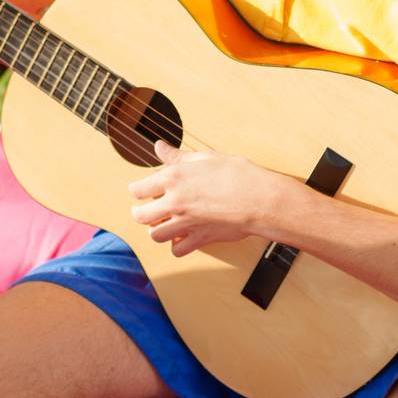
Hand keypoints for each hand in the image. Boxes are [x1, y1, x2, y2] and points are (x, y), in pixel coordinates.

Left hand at [128, 142, 290, 255]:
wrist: (260, 198)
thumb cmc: (237, 174)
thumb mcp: (205, 158)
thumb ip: (178, 156)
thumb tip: (159, 147)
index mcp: (173, 178)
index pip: (137, 189)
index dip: (138, 190)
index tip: (143, 190)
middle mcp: (174, 202)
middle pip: (140, 216)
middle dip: (141, 214)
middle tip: (150, 211)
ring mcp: (185, 223)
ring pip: (155, 235)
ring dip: (158, 230)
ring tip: (167, 223)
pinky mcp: (199, 239)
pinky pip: (177, 250)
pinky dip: (178, 245)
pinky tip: (184, 236)